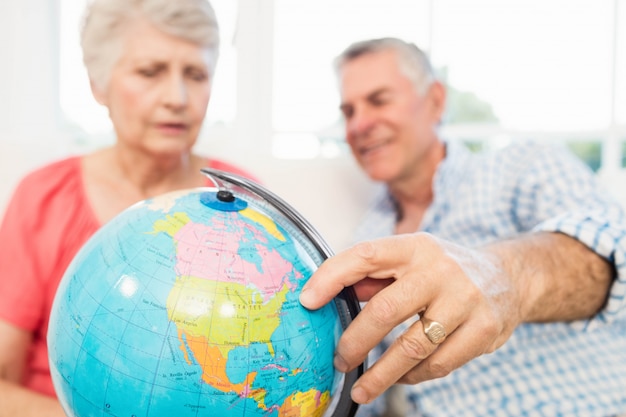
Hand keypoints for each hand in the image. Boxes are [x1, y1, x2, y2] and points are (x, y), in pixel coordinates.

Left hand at [299, 232, 523, 404]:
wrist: (509, 277)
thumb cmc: (444, 270)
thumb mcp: (412, 258)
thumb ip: (374, 275)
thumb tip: (329, 295)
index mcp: (416, 246)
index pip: (366, 255)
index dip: (332, 276)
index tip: (307, 301)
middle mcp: (441, 269)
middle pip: (386, 310)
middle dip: (355, 342)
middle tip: (340, 360)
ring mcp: (465, 300)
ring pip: (413, 346)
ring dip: (381, 374)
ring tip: (362, 388)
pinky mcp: (484, 330)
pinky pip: (438, 363)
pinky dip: (413, 375)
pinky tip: (401, 377)